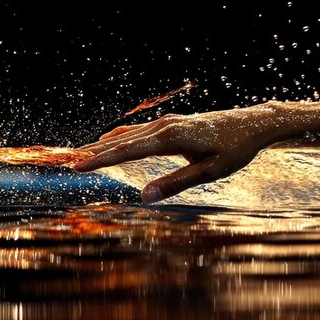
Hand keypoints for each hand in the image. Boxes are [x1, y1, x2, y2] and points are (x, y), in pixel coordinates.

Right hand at [74, 105, 290, 201]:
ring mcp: (167, 122)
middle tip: (67, 162)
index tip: (78, 166)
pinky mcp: (171, 124)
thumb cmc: (234, 149)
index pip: (128, 150)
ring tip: (80, 154)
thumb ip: (175, 183)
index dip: (101, 160)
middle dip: (94, 152)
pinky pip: (138, 132)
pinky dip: (120, 139)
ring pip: (128, 135)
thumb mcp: (209, 172)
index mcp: (171, 137)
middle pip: (122, 141)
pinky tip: (109, 143)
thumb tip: (145, 196)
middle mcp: (165, 125)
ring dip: (103, 145)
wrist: (252, 124)